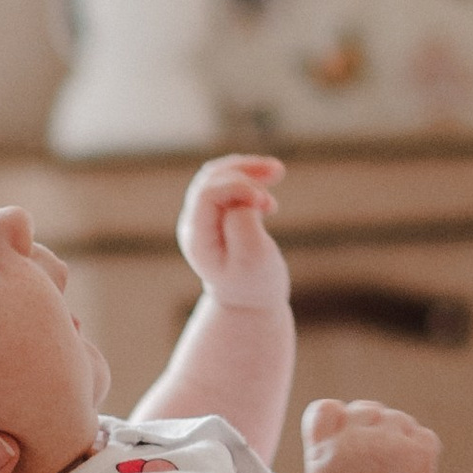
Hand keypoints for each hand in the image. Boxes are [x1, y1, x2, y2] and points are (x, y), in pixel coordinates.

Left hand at [176, 156, 287, 310]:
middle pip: (211, 179)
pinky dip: (250, 178)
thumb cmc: (255, 285)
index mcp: (198, 237)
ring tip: (277, 170)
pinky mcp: (218, 214)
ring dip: (247, 169)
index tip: (266, 202)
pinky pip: (228, 183)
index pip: (207, 194)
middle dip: (244, 172)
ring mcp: (203, 218)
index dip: (237, 187)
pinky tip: (269, 188)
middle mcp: (194, 224)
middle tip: (277, 178)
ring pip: (219, 176)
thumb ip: (244, 226)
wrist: (250, 304)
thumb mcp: (254, 261)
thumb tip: (241, 200)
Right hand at [299, 395, 436, 472]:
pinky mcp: (419, 451)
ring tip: (394, 466)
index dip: (338, 420)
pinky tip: (411, 470)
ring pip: (396, 418)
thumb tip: (344, 432)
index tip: (345, 439)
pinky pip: (422, 434)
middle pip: (365, 409)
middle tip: (374, 460)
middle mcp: (355, 437)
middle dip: (370, 428)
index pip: (326, 407)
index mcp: (325, 445)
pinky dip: (420, 447)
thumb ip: (328, 449)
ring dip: (396, 435)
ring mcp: (389, 442)